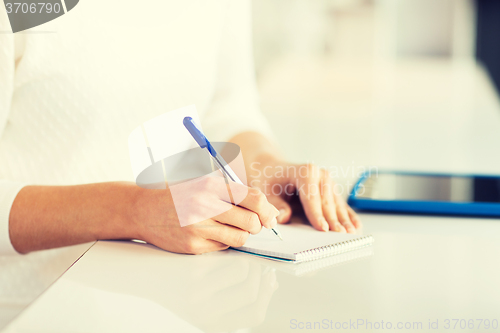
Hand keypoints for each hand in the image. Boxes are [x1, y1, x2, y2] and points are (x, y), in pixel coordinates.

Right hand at [131, 176, 279, 253]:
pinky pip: (223, 247)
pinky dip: (223, 241)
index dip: (267, 210)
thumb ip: (234, 192)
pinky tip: (210, 233)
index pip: (253, 198)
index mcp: (210, 186)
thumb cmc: (179, 196)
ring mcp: (198, 228)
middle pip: (251, 221)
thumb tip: (268, 210)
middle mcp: (204, 206)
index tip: (270, 216)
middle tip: (253, 224)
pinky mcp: (193, 245)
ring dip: (241, 234)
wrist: (144, 210)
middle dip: (257, 225)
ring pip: (240, 237)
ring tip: (229, 227)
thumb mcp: (204, 183)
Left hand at [250, 156, 361, 233]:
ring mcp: (328, 181)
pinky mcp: (331, 189)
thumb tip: (283, 217)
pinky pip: (341, 204)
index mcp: (304, 171)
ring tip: (350, 234)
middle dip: (333, 220)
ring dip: (344, 219)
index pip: (312, 196)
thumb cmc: (270, 180)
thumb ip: (275, 205)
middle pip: (327, 202)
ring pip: (337, 204)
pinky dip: (348, 215)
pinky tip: (356, 225)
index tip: (323, 228)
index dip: (317, 214)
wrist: (274, 169)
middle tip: (339, 235)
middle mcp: (319, 174)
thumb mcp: (266, 191)